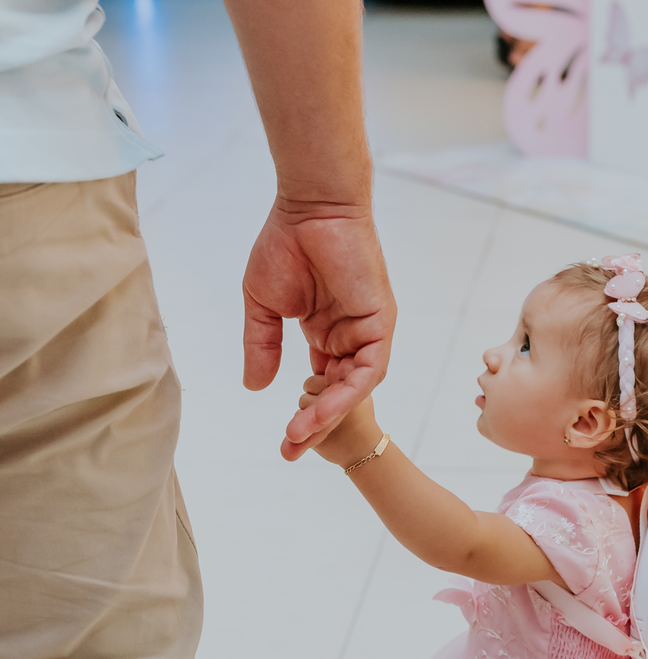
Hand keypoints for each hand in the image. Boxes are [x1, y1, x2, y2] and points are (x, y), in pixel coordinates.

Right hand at [242, 198, 397, 461]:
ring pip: (353, 388)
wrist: (310, 206)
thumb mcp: (264, 306)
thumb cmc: (286, 245)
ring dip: (328, 414)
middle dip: (315, 426)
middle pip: (337, 394)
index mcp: (327, 334)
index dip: (303, 416)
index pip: (318, 386)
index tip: (284, 443)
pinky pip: (368, 369)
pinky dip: (347, 392)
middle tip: (290, 452)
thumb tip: (255, 389)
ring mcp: (368, 332)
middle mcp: (351, 338)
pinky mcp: (381, 322)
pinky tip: (322, 410)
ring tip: (301, 436)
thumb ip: (261, 347)